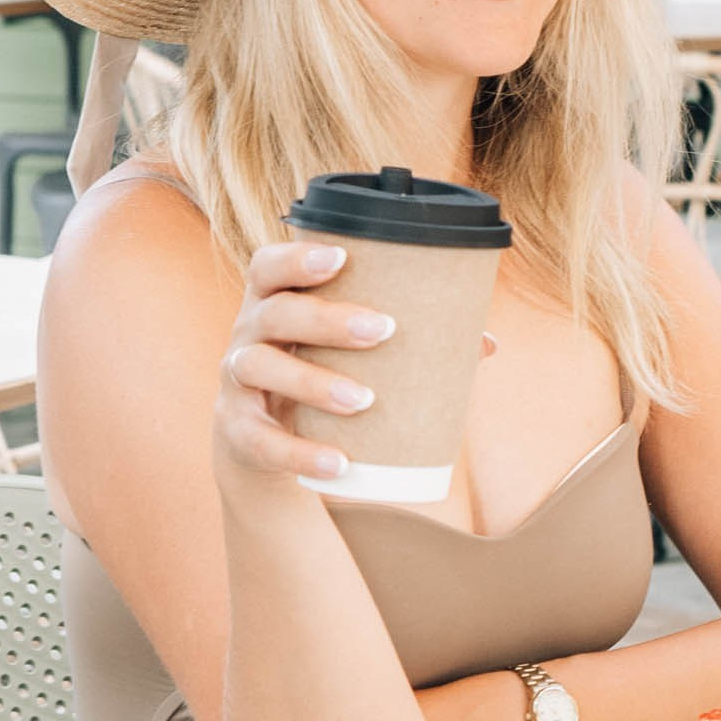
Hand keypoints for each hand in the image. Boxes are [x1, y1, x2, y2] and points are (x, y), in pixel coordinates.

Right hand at [212, 240, 396, 488]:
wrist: (259, 439)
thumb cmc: (315, 370)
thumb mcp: (344, 351)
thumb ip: (404, 342)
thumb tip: (484, 343)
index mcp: (273, 301)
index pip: (268, 265)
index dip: (297, 258)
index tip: (342, 257)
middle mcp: (246, 333)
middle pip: (274, 313)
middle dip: (326, 320)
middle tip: (382, 330)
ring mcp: (235, 381)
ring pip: (259, 367)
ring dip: (313, 382)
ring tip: (364, 399)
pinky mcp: (236, 430)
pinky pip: (261, 440)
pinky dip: (299, 453)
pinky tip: (338, 464)